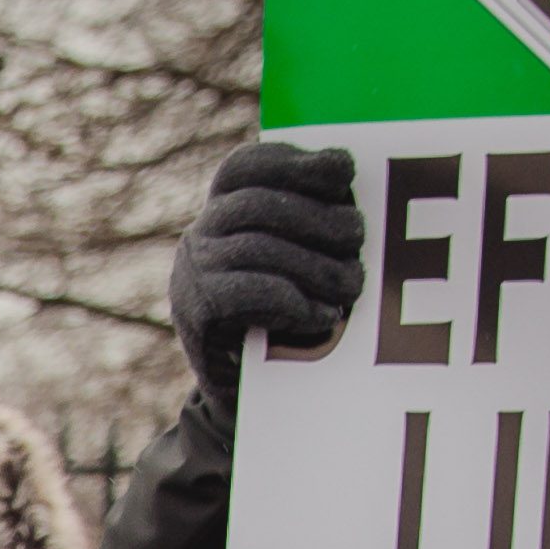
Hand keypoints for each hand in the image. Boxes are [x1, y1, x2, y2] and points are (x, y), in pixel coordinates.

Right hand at [167, 143, 363, 416]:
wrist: (247, 387)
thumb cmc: (289, 311)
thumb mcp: (299, 255)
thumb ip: (315, 219)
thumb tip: (349, 193)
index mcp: (223, 209)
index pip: (246, 166)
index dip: (293, 161)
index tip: (343, 170)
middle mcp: (199, 233)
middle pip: (257, 204)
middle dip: (317, 217)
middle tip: (359, 236)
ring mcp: (190, 272)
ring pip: (257, 248)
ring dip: (315, 266)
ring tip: (351, 286)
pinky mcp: (194, 313)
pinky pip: (247, 293)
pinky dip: (293, 302)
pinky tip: (323, 314)